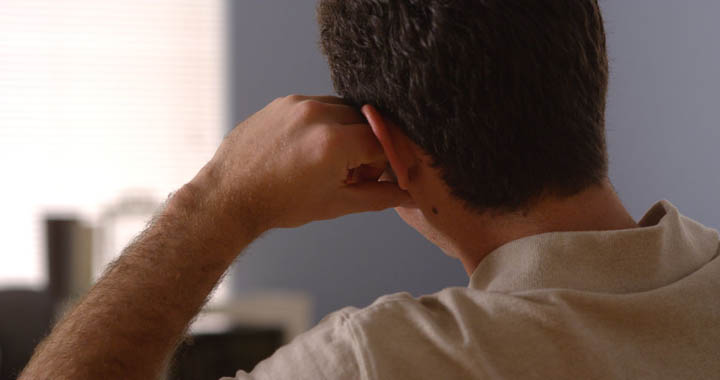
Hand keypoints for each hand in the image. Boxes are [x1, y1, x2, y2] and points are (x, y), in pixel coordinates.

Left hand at [192, 95, 409, 231]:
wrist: (231, 196)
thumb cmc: (280, 204)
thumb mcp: (335, 204)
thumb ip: (378, 196)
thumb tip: (408, 194)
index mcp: (333, 143)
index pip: (381, 142)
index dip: (380, 163)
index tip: (368, 178)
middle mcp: (317, 115)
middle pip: (365, 122)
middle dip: (364, 146)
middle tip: (347, 173)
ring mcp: (297, 104)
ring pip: (342, 110)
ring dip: (345, 132)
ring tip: (326, 161)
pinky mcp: (283, 101)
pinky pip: (318, 105)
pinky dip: (323, 123)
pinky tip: (308, 149)